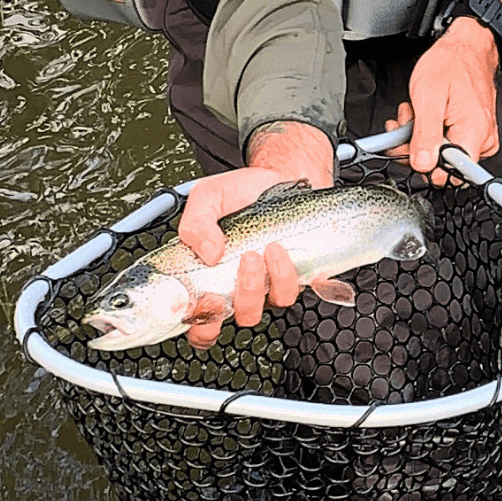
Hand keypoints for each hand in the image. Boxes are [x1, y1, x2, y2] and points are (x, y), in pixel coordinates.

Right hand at [175, 121, 333, 347]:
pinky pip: (305, 287)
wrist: (276, 177)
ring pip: (275, 302)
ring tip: (270, 247)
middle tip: (246, 260)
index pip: (201, 321)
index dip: (204, 322)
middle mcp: (241, 286)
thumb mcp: (206, 197)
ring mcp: (271, 282)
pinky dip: (302, 274)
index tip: (209, 298)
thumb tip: (209, 253)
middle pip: (243, 316)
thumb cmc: (239, 192)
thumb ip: (196, 224)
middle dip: (245, 295)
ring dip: (274, 278)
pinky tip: (294, 254)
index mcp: (211, 277)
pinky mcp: (298, 273)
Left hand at [392, 0, 501, 185]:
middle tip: (406, 126)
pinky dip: (431, 133)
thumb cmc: (451, 63)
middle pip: (444, 166)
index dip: (424, 165)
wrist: (468, 46)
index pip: (450, 174)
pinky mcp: (474, 133)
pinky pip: (449, 143)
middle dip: (417, 148)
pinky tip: (424, 118)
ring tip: (415, 115)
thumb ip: (424, 135)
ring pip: (443, 155)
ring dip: (421, 138)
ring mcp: (479, 137)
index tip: (409, 149)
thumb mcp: (428, 97)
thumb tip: (422, 165)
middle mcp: (482, 140)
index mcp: (473, 134)